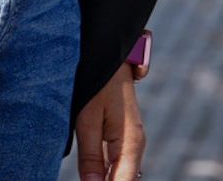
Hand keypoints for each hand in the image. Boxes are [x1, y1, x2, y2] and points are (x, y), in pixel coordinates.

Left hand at [74, 62, 143, 180]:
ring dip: (104, 178)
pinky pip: (115, 162)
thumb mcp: (88, 120)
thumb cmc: (97, 82)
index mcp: (131, 144)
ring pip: (119, 173)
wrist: (110, 54)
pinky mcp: (123, 136)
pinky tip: (91, 173)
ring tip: (86, 177)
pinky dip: (105, 171)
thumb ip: (90, 157)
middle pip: (122, 180)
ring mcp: (131, 141)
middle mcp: (136, 145)